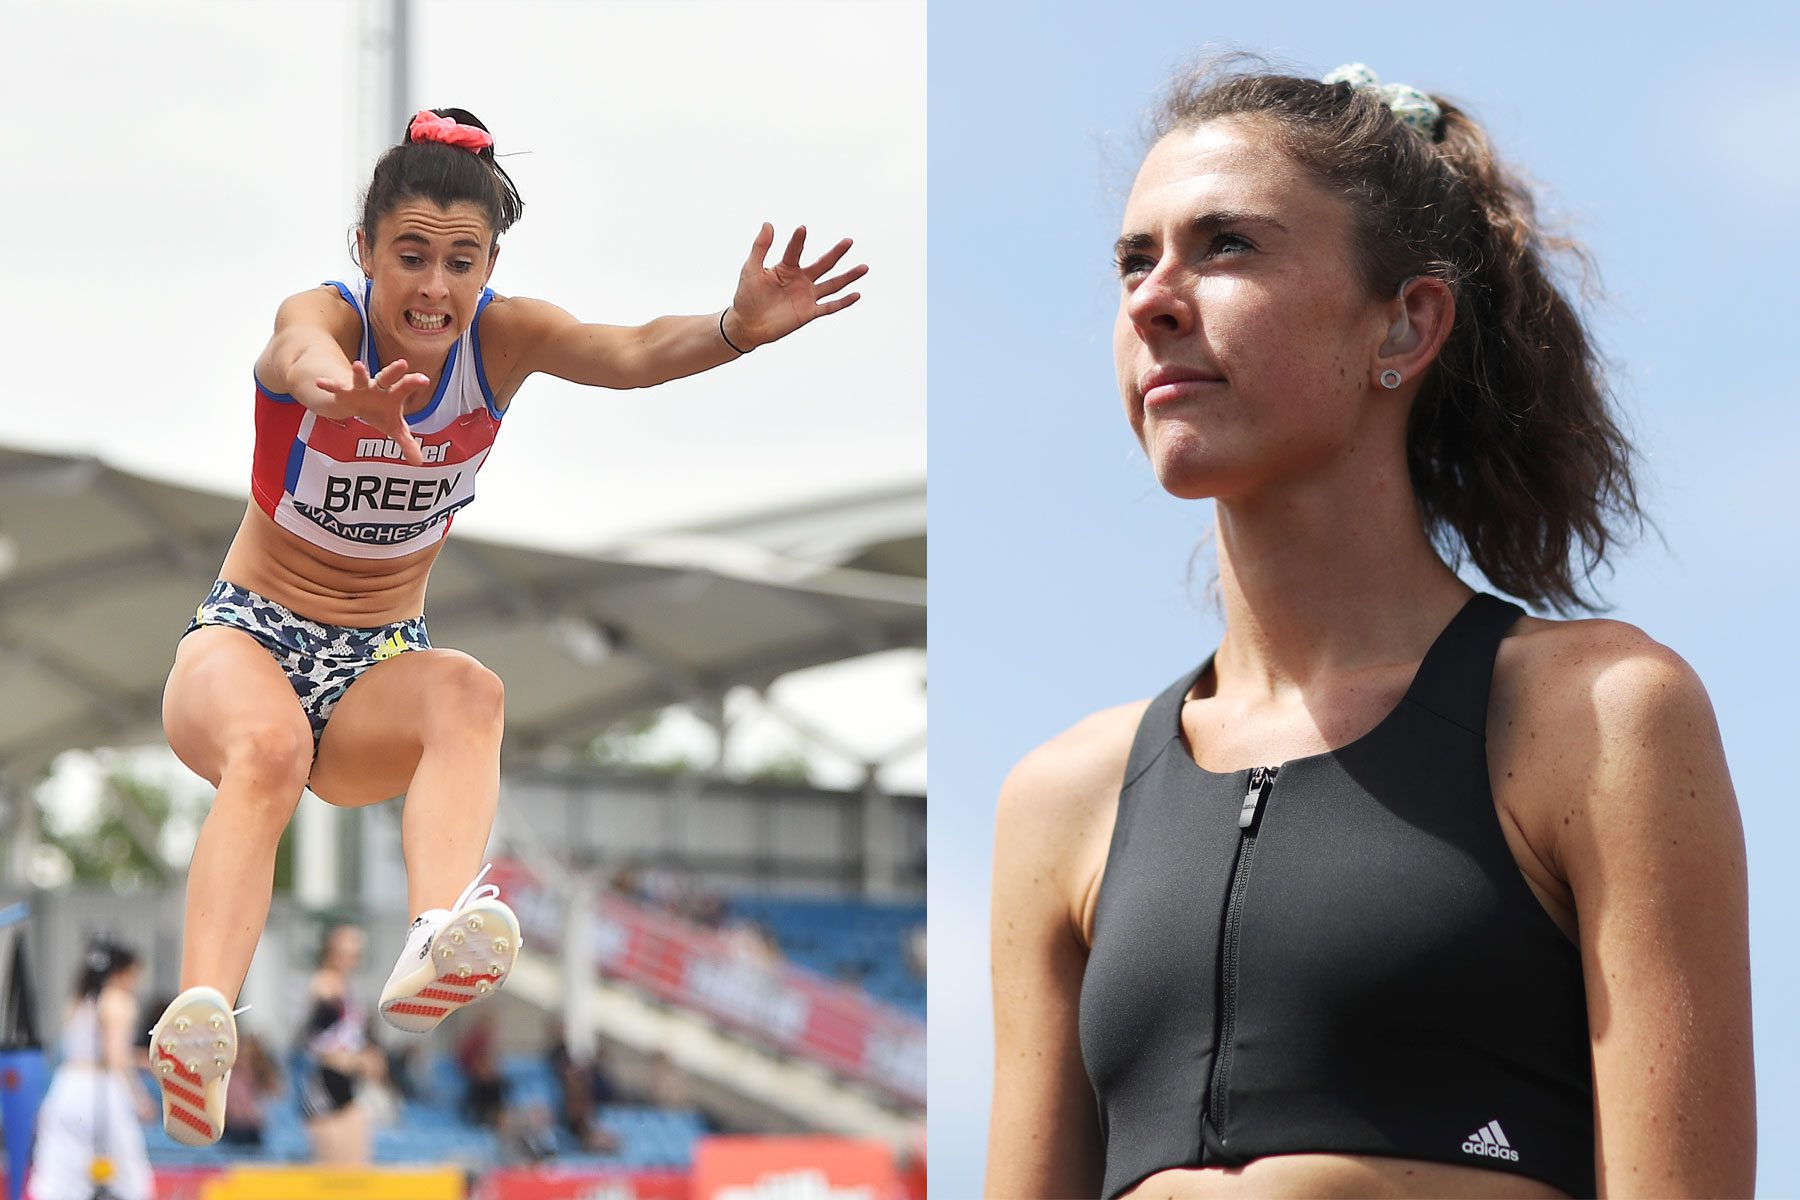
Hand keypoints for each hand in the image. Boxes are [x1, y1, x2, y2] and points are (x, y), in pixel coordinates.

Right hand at [314, 359, 431, 464]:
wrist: (357, 402)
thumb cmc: (380, 412)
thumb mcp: (394, 428)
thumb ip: (407, 443)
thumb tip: (419, 463)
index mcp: (393, 394)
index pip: (405, 387)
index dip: (414, 382)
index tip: (424, 379)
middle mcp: (378, 387)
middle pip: (387, 377)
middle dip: (393, 371)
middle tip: (403, 363)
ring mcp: (360, 387)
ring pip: (360, 378)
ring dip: (359, 373)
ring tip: (358, 365)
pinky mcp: (343, 390)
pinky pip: (335, 387)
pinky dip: (328, 385)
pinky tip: (320, 382)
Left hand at [725, 223, 866, 349]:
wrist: (747, 325)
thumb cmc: (747, 296)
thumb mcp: (751, 269)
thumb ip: (760, 247)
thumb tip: (768, 224)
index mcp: (787, 268)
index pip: (795, 251)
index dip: (798, 241)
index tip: (802, 229)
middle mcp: (801, 280)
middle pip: (823, 264)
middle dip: (836, 253)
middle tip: (848, 241)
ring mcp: (806, 296)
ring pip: (832, 284)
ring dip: (848, 277)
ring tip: (864, 267)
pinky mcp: (809, 313)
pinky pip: (830, 307)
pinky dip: (843, 302)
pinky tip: (856, 294)